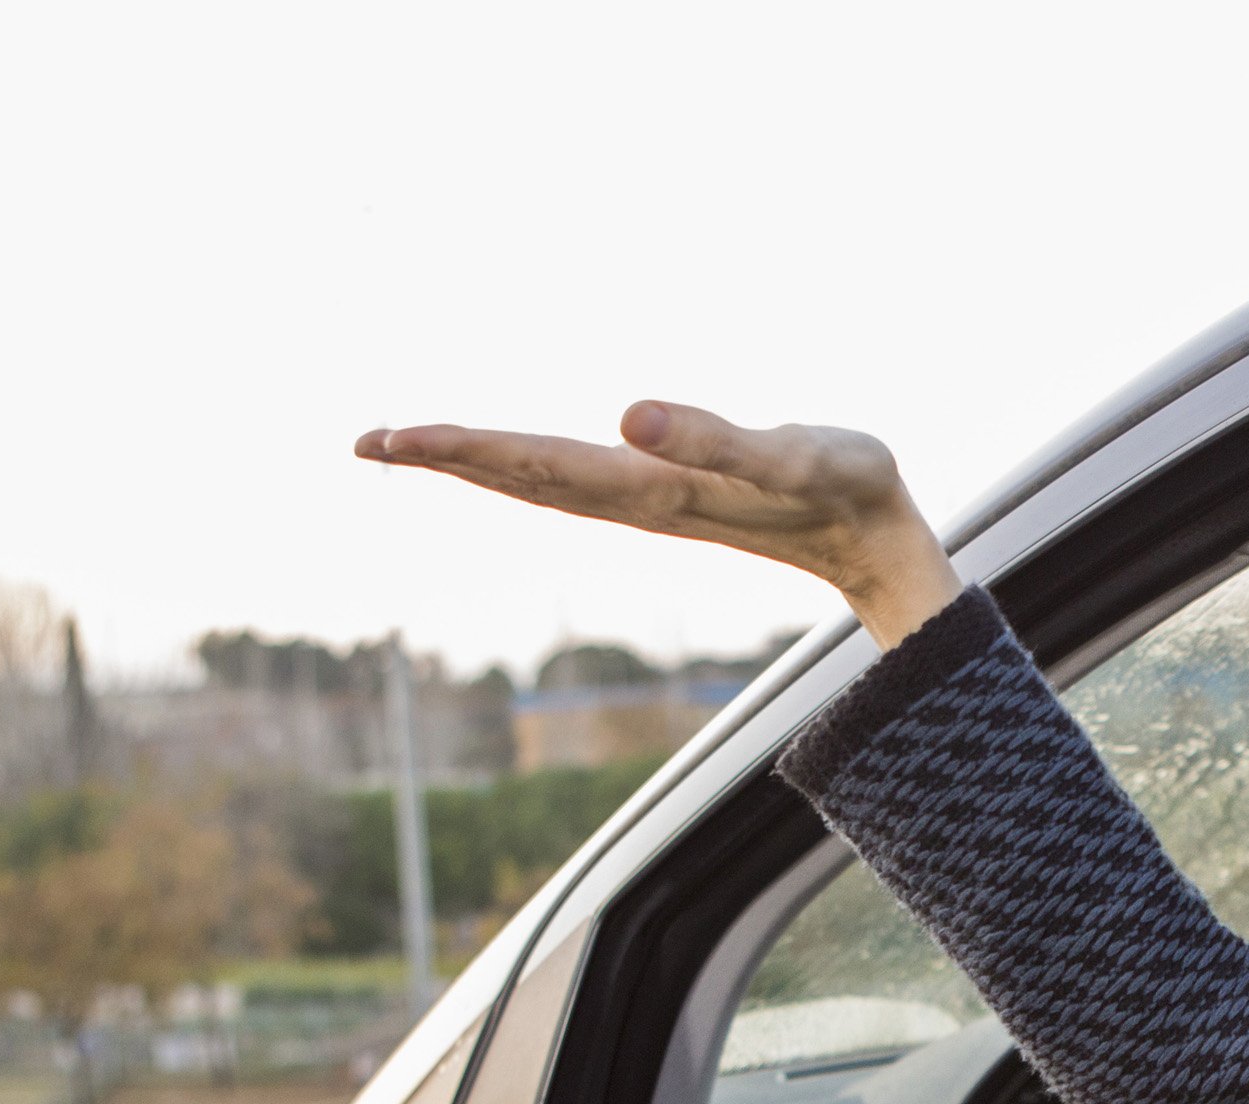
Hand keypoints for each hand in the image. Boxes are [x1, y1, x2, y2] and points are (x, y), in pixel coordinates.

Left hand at [356, 402, 964, 647]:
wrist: (883, 544)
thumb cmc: (850, 490)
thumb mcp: (796, 458)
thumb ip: (716, 441)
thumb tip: (625, 414)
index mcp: (657, 488)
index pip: (540, 465)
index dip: (466, 449)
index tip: (394, 439)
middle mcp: (642, 498)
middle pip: (525, 478)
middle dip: (447, 458)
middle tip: (365, 442)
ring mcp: (654, 500)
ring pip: (544, 482)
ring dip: (476, 465)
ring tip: (408, 446)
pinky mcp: (672, 492)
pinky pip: (575, 478)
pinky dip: (524, 466)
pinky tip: (510, 459)